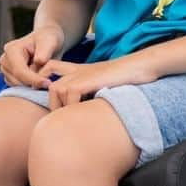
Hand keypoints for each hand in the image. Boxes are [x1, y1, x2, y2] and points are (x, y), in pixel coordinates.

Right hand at [0, 24, 64, 87]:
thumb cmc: (48, 39)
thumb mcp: (50, 41)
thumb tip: (38, 61)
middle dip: (34, 84)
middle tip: (50, 84)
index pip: (20, 70)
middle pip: (17, 80)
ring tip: (46, 79)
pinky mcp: (10, 77)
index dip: (34, 79)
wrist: (46, 41)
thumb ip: (44, 51)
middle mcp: (5, 60)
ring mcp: (6, 69)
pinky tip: (41, 81)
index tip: (48, 84)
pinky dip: (31, 87)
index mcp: (12, 50)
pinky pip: (20, 88)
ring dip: (33, 86)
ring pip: (18, 86)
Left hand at [39, 54, 158, 109]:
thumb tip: (89, 116)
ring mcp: (82, 74)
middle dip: (52, 103)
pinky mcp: (87, 79)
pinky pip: (69, 93)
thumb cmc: (128, 79)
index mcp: (80, 71)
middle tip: (61, 119)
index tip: (55, 102)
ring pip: (56, 89)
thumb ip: (94, 94)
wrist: (139, 66)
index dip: (46, 81)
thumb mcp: (106, 86)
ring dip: (60, 106)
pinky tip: (82, 114)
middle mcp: (77, 71)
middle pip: (51, 85)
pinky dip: (73, 105)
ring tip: (70, 119)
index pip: (51, 68)